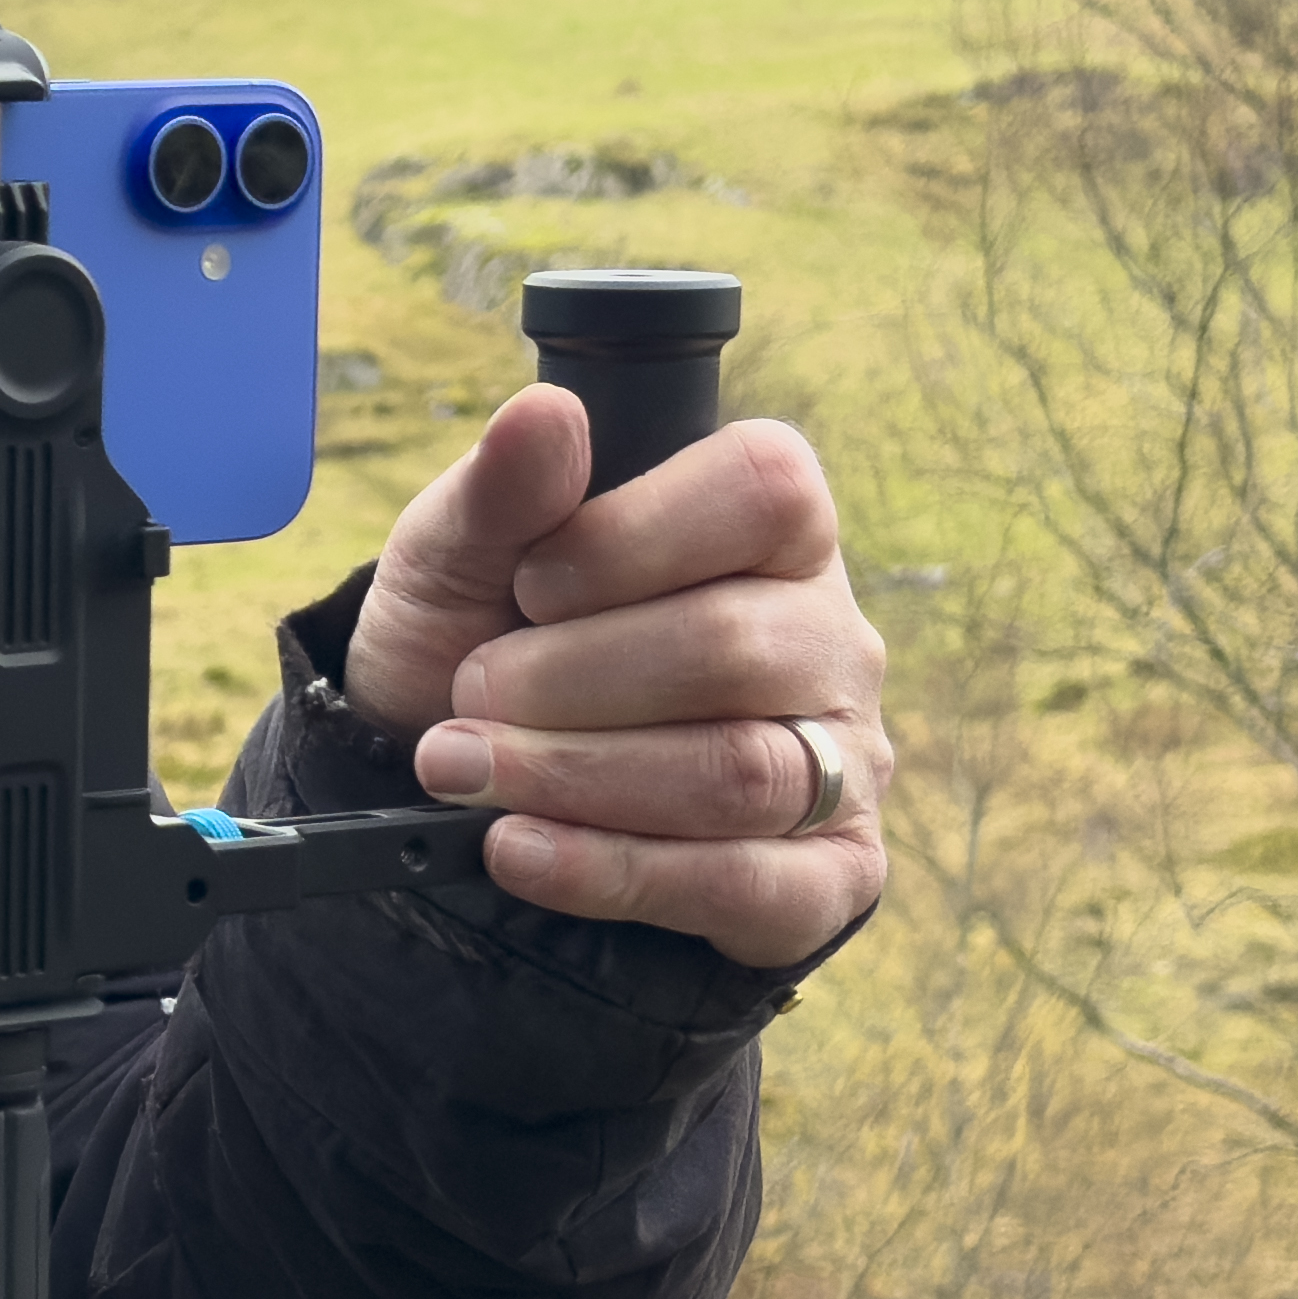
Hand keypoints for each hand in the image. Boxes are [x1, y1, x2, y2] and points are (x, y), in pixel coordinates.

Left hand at [344, 391, 885, 969]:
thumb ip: (499, 490)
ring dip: (576, 778)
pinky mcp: (829, 876)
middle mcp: (831, 636)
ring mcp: (845, 759)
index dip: (631, 537)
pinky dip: (616, 871)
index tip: (529, 583)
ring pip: (743, 773)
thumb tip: (547, 412)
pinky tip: (519, 850)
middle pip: (734, 647)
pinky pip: (754, 886)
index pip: (763, 491)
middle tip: (467, 695)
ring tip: (462, 771)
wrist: (452, 785)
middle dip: (568, 681)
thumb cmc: (480, 639)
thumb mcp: (455, 556)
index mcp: (771, 525)